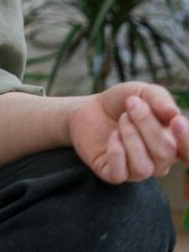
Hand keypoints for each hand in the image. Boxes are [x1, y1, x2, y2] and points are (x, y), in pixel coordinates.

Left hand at [68, 81, 188, 183]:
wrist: (89, 108)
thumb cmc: (122, 103)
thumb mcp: (141, 92)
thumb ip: (159, 98)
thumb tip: (174, 113)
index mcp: (173, 144)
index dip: (187, 141)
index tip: (176, 121)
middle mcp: (159, 162)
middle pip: (164, 153)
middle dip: (146, 123)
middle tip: (132, 105)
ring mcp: (138, 171)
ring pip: (144, 166)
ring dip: (130, 135)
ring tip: (122, 119)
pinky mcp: (114, 174)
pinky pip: (120, 172)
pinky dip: (115, 150)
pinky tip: (113, 136)